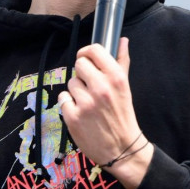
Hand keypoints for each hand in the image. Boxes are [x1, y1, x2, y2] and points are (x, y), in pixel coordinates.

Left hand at [58, 37, 151, 188]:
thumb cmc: (123, 115)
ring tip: (88, 103)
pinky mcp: (73, 117)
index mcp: (115, 77)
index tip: (87, 59)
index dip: (87, 53)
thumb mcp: (126, 87)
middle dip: (82, 73)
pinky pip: (63, 99)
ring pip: (71, 83)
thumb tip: (122, 40)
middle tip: (89, 86)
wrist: (122, 148)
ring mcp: (86, 103)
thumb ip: (122, 61)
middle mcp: (101, 87)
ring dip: (77, 91)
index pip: (94, 50)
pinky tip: (80, 112)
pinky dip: (69, 105)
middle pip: (79, 64)